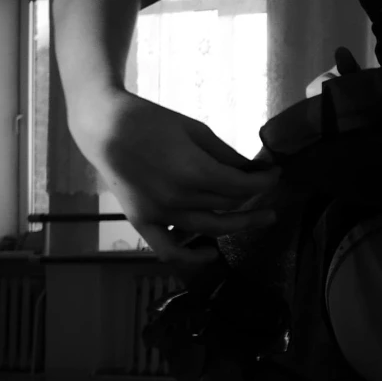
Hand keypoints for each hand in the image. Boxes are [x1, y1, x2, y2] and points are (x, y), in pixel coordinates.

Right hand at [75, 92, 279, 268]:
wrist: (106, 127)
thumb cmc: (153, 121)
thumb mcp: (197, 131)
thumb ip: (227, 155)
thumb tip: (253, 170)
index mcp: (195, 172)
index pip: (243, 186)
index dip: (265, 181)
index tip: (275, 174)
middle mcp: (180, 199)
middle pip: (230, 205)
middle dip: (254, 196)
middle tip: (269, 191)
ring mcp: (160, 214)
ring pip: (211, 228)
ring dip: (239, 224)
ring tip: (261, 218)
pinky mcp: (142, 222)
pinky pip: (169, 251)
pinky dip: (191, 258)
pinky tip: (210, 254)